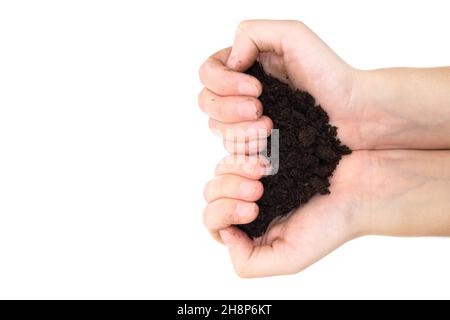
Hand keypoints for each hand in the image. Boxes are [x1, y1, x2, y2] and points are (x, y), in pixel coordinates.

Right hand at [199, 20, 364, 150]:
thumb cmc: (328, 74)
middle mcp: (242, 95)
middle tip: (260, 110)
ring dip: (238, 130)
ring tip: (270, 129)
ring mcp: (248, 123)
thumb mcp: (292, 36)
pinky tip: (268, 148)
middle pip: (207, 103)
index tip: (257, 88)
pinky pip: (233, 153)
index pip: (208, 74)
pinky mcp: (258, 147)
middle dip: (230, 108)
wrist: (354, 114)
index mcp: (246, 69)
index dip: (223, 82)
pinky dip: (245, 149)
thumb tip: (230, 63)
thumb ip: (252, 34)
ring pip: (217, 129)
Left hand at [203, 151, 366, 276]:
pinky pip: (237, 136)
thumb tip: (225, 234)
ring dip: (237, 164)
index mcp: (253, 223)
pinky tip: (264, 139)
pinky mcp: (266, 141)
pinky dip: (242, 138)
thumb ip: (249, 262)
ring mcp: (258, 167)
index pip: (214, 220)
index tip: (254, 207)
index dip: (222, 212)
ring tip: (266, 165)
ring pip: (222, 163)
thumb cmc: (333, 220)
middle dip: (229, 187)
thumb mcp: (290, 258)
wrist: (365, 181)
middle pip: (212, 191)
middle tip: (260, 186)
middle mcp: (251, 195)